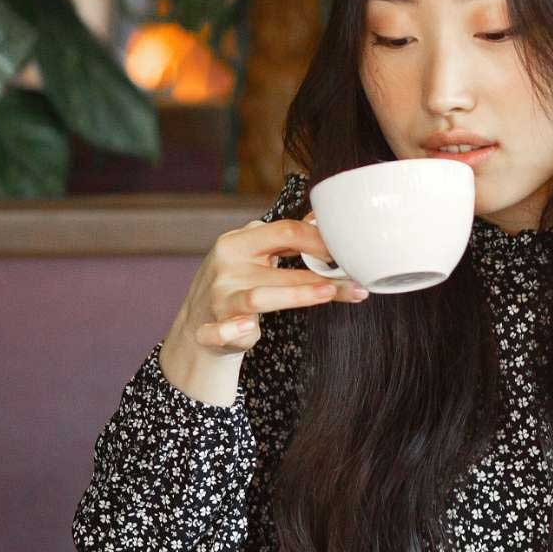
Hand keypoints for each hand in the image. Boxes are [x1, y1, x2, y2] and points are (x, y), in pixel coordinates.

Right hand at [159, 215, 366, 398]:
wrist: (196, 321)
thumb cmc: (236, 282)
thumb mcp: (254, 254)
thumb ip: (285, 239)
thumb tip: (321, 219)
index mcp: (237, 243)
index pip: (286, 232)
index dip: (320, 241)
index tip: (346, 253)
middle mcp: (226, 268)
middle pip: (281, 267)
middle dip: (323, 277)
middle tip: (357, 283)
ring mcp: (219, 299)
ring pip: (259, 297)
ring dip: (297, 295)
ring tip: (329, 293)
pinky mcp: (211, 331)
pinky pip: (218, 332)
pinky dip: (231, 330)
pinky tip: (247, 327)